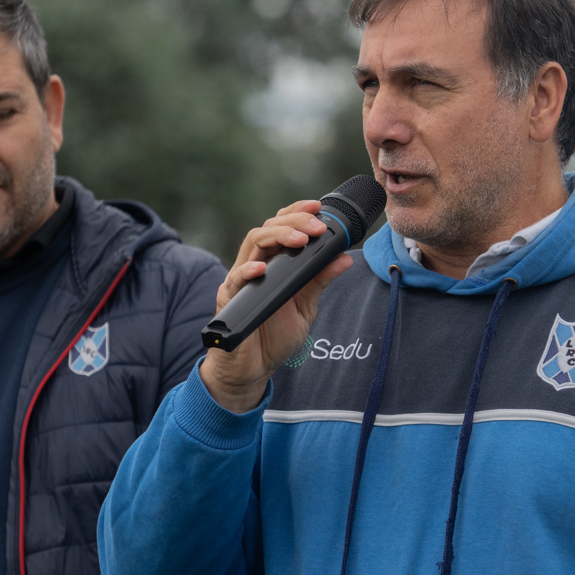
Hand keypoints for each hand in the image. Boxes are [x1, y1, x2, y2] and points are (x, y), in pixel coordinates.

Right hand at [200, 199, 353, 412]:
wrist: (253, 369)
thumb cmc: (274, 336)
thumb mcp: (305, 306)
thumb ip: (320, 281)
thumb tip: (345, 257)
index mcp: (273, 263)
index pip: (281, 226)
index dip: (297, 212)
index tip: (318, 206)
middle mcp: (255, 265)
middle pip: (268, 227)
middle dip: (293, 221)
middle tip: (316, 227)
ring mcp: (240, 280)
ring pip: (252, 243)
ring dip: (277, 236)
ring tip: (300, 239)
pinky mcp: (229, 299)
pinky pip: (236, 279)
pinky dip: (248, 270)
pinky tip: (262, 268)